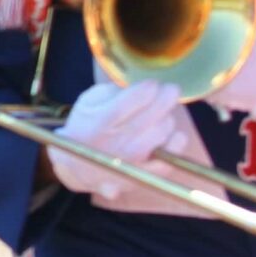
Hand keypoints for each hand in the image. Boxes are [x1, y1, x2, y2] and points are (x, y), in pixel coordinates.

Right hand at [47, 80, 187, 200]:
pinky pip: (172, 153)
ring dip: (167, 116)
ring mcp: (135, 159)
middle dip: (166, 95)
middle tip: (168, 89)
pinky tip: (169, 132)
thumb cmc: (86, 128)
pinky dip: (176, 140)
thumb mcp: (87, 102)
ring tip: (160, 113)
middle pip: (156, 112)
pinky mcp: (147, 173)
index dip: (149, 86)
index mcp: (101, 121)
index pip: (136, 98)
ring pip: (165, 129)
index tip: (151, 83)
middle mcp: (119, 141)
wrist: (79, 165)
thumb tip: (139, 84)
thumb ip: (111, 90)